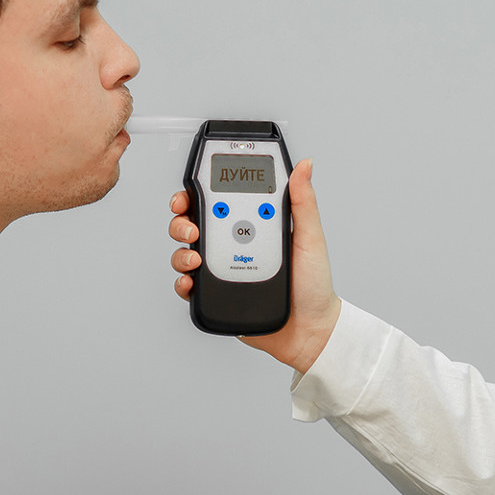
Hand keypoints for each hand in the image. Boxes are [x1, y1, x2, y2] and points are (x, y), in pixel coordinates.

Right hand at [169, 158, 340, 373]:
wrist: (310, 328)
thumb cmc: (314, 284)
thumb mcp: (310, 237)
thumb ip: (303, 201)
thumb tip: (304, 166)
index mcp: (253, 225)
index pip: (218, 201)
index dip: (197, 193)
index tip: (190, 192)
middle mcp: (233, 244)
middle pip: (193, 224)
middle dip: (181, 221)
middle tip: (191, 228)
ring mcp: (223, 269)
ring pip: (186, 253)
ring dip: (180, 251)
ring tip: (195, 257)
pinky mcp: (217, 295)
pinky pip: (189, 286)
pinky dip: (183, 282)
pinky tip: (191, 281)